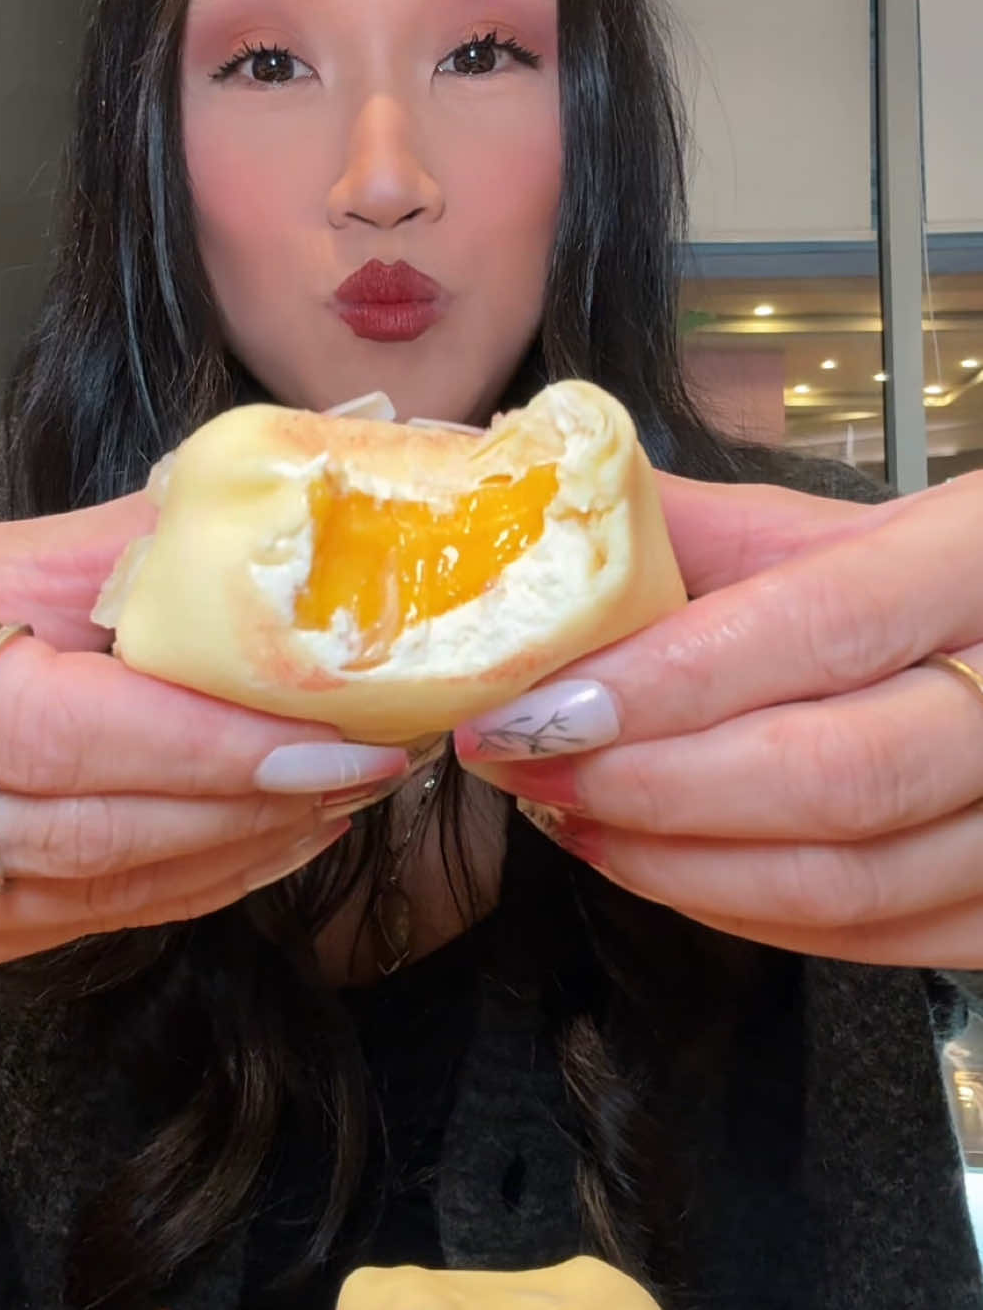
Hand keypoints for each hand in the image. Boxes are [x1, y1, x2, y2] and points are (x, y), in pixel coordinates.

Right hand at [0, 498, 406, 992]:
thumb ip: (110, 552)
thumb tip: (265, 516)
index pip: (47, 726)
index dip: (196, 743)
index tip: (329, 736)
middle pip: (70, 832)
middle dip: (241, 806)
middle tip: (365, 763)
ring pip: (75, 900)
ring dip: (227, 855)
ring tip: (335, 796)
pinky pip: (59, 935)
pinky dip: (174, 892)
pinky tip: (256, 844)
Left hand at [455, 470, 982, 967]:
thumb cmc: (932, 583)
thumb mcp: (832, 528)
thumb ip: (697, 529)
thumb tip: (548, 529)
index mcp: (980, 560)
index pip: (818, 626)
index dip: (667, 679)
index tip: (541, 703)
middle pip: (832, 776)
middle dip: (650, 783)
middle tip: (529, 762)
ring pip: (846, 881)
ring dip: (676, 863)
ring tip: (571, 814)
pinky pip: (869, 939)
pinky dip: (740, 911)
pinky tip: (659, 863)